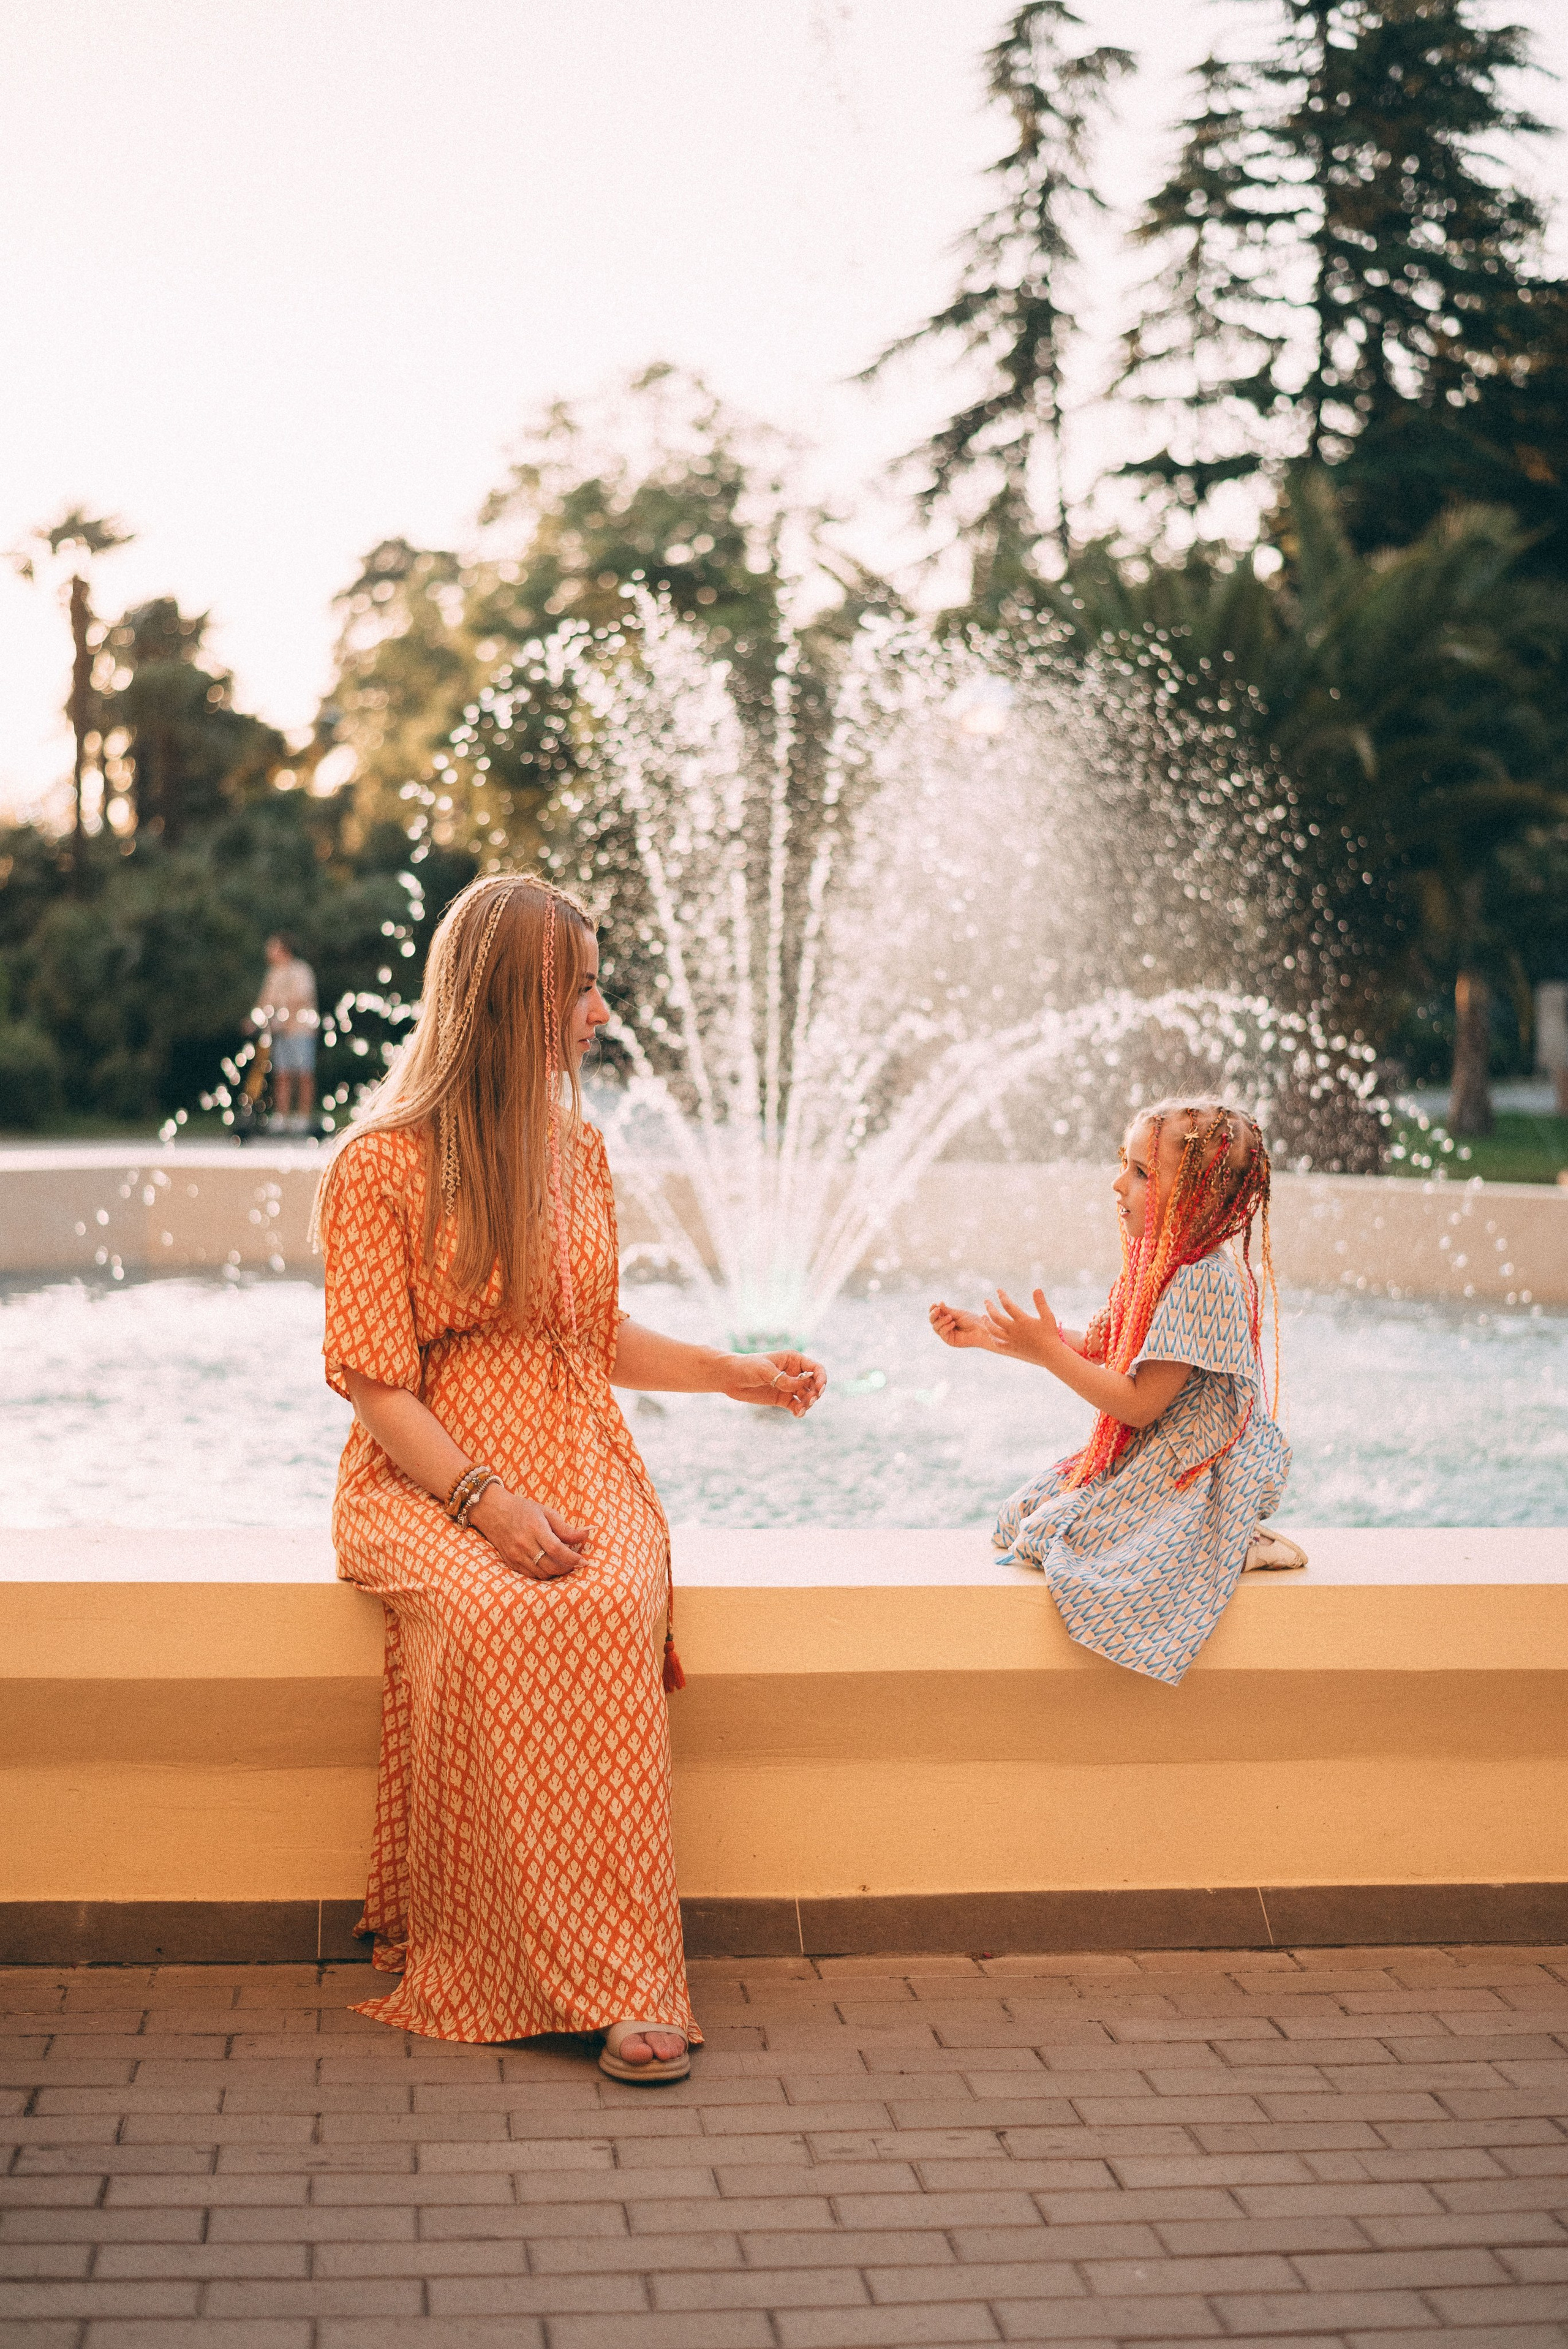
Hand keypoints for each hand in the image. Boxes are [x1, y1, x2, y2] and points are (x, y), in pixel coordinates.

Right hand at [467, 1484, 589, 1578]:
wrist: (493, 1511)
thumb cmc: (522, 1510)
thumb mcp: (546, 1512)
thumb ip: (566, 1528)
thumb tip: (587, 1534)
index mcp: (535, 1528)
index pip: (556, 1549)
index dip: (572, 1558)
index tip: (584, 1562)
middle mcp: (523, 1544)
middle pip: (550, 1565)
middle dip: (567, 1568)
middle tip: (575, 1563)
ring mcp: (515, 1555)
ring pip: (541, 1574)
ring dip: (555, 1572)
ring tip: (561, 1563)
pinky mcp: (510, 1562)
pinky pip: (530, 1575)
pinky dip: (542, 1573)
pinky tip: (547, 1565)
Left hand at [720, 1350, 825, 1417]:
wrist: (730, 1377)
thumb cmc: (747, 1366)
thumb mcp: (765, 1370)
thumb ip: (784, 1379)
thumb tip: (802, 1386)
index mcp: (793, 1360)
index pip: (815, 1368)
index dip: (821, 1378)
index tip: (819, 1388)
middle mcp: (794, 1373)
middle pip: (814, 1384)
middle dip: (815, 1393)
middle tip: (809, 1401)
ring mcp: (788, 1387)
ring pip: (806, 1396)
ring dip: (808, 1403)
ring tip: (800, 1409)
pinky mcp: (782, 1399)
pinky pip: (796, 1406)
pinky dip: (800, 1410)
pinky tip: (798, 1414)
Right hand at [929, 1301, 1000, 1350]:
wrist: (981, 1329)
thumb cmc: (971, 1320)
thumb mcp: (957, 1313)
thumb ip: (947, 1310)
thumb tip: (938, 1303)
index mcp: (946, 1319)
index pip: (935, 1315)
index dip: (932, 1310)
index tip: (934, 1304)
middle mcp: (945, 1327)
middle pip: (933, 1322)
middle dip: (933, 1315)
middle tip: (938, 1310)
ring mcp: (947, 1334)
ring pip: (936, 1328)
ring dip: (941, 1321)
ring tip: (950, 1317)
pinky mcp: (950, 1341)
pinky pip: (942, 1334)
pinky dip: (946, 1327)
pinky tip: (952, 1323)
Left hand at [980, 1286, 1062, 1367]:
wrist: (1050, 1354)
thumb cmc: (1050, 1334)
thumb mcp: (1048, 1316)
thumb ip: (1041, 1303)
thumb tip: (1037, 1289)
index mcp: (1022, 1320)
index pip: (1007, 1305)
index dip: (1002, 1296)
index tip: (998, 1290)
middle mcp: (1014, 1330)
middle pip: (996, 1317)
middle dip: (989, 1308)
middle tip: (986, 1301)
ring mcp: (1012, 1340)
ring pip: (994, 1331)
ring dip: (987, 1323)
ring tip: (983, 1316)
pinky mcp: (1013, 1348)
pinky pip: (999, 1344)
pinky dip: (993, 1339)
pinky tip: (991, 1334)